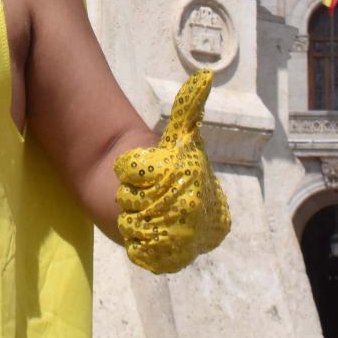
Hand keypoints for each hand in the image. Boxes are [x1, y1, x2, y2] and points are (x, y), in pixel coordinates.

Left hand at [114, 70, 229, 273]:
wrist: (124, 179)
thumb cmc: (150, 156)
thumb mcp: (178, 134)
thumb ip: (191, 109)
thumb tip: (206, 76)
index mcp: (213, 203)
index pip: (193, 206)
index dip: (166, 190)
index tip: (152, 176)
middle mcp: (201, 229)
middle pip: (173, 222)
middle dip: (148, 203)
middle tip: (141, 188)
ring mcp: (181, 246)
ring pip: (156, 236)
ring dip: (137, 219)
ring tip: (136, 204)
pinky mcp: (159, 261)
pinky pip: (146, 253)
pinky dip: (134, 240)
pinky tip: (132, 223)